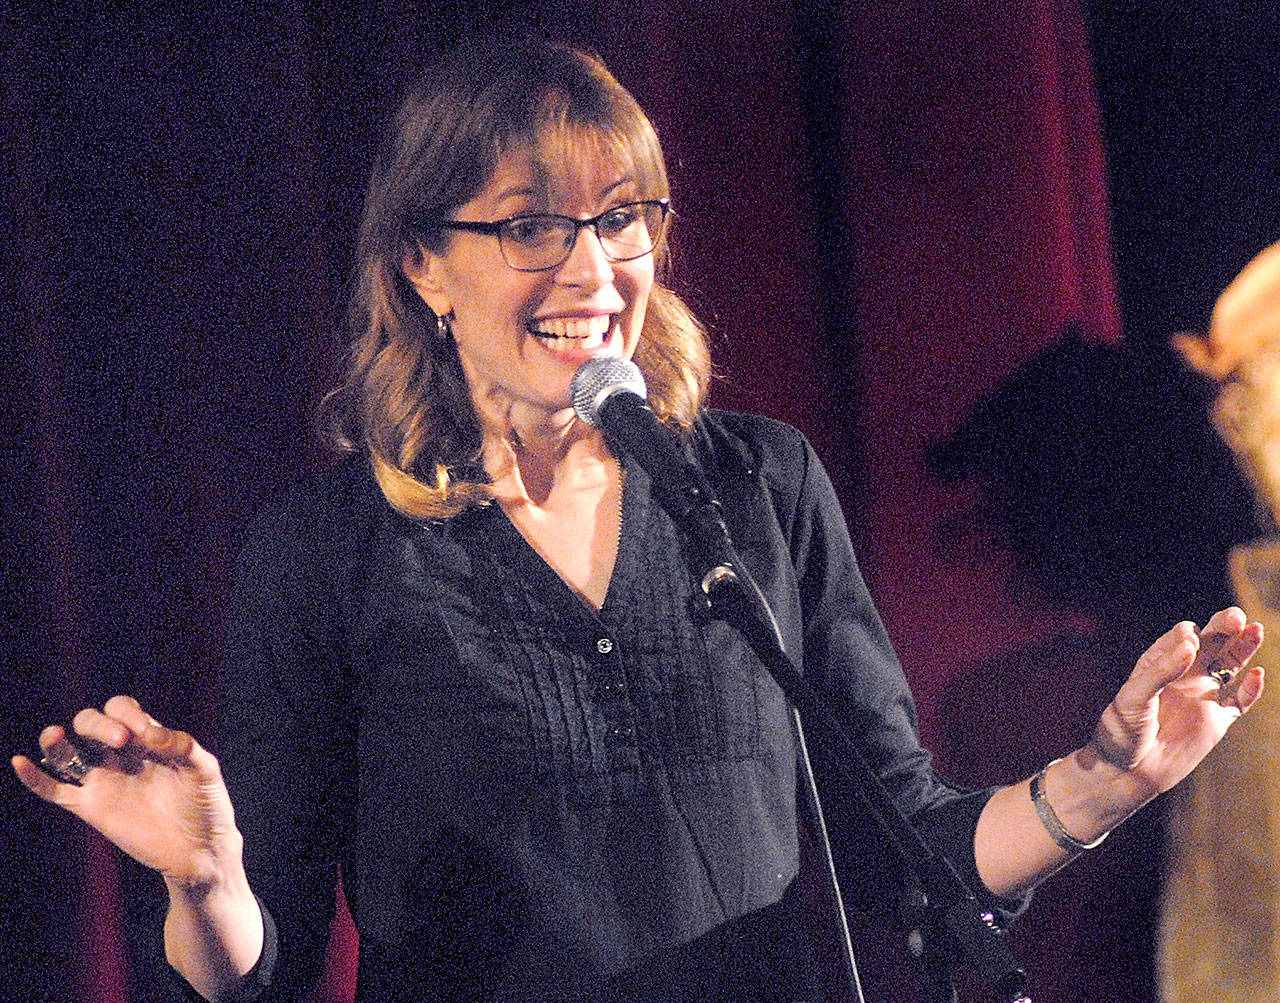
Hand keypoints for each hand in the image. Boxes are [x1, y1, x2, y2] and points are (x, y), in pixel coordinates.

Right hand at [13, 696, 241, 888]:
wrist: (200, 850)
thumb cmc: (208, 806)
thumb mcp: (204, 769)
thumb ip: (182, 745)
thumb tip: (148, 734)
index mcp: (148, 740)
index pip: (123, 710)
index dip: (126, 714)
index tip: (146, 735)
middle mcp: (121, 756)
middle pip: (90, 723)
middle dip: (99, 724)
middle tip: (122, 742)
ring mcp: (104, 781)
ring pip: (67, 752)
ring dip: (56, 741)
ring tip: (55, 735)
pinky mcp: (92, 808)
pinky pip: (55, 791)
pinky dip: (35, 778)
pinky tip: (19, 762)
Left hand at [1089, 607, 1264, 799]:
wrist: (1126, 772)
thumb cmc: (1121, 731)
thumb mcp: (1135, 696)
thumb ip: (1162, 670)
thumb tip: (1192, 642)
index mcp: (1159, 664)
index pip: (1182, 636)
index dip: (1190, 634)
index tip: (1190, 644)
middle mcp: (1183, 676)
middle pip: (1212, 642)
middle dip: (1224, 626)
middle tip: (1237, 617)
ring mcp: (1201, 697)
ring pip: (1231, 665)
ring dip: (1244, 647)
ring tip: (1256, 629)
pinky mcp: (1215, 722)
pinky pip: (1240, 702)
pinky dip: (1251, 689)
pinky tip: (1257, 675)